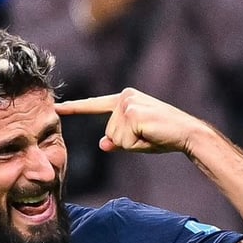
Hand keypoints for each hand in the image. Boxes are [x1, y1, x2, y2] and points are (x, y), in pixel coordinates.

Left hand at [56, 87, 205, 154]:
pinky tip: (151, 135)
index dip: (73, 108)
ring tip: (151, 134)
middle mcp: (124, 98)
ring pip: (116, 138)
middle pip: (109, 132)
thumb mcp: (135, 139)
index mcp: (123, 98)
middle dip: (127, 141)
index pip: (93, 105)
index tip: (55, 108)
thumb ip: (117, 140)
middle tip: (148, 134)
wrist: (187, 133)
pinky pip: (124, 142)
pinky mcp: (132, 114)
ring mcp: (128, 105)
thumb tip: (102, 144)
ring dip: (133, 143)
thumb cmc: (163, 136)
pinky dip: (138, 145)